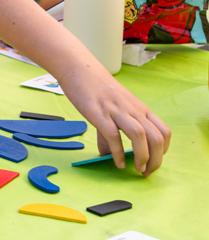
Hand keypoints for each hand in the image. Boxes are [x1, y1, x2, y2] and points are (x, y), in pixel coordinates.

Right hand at [56, 64, 170, 174]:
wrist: (79, 69)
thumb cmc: (96, 88)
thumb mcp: (112, 108)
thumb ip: (112, 132)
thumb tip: (107, 155)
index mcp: (139, 109)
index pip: (163, 132)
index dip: (163, 151)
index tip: (154, 162)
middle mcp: (133, 110)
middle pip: (156, 138)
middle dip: (156, 160)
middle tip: (146, 172)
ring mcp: (117, 111)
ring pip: (140, 136)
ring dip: (142, 157)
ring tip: (137, 169)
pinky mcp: (99, 114)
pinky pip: (114, 136)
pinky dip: (118, 153)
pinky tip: (116, 162)